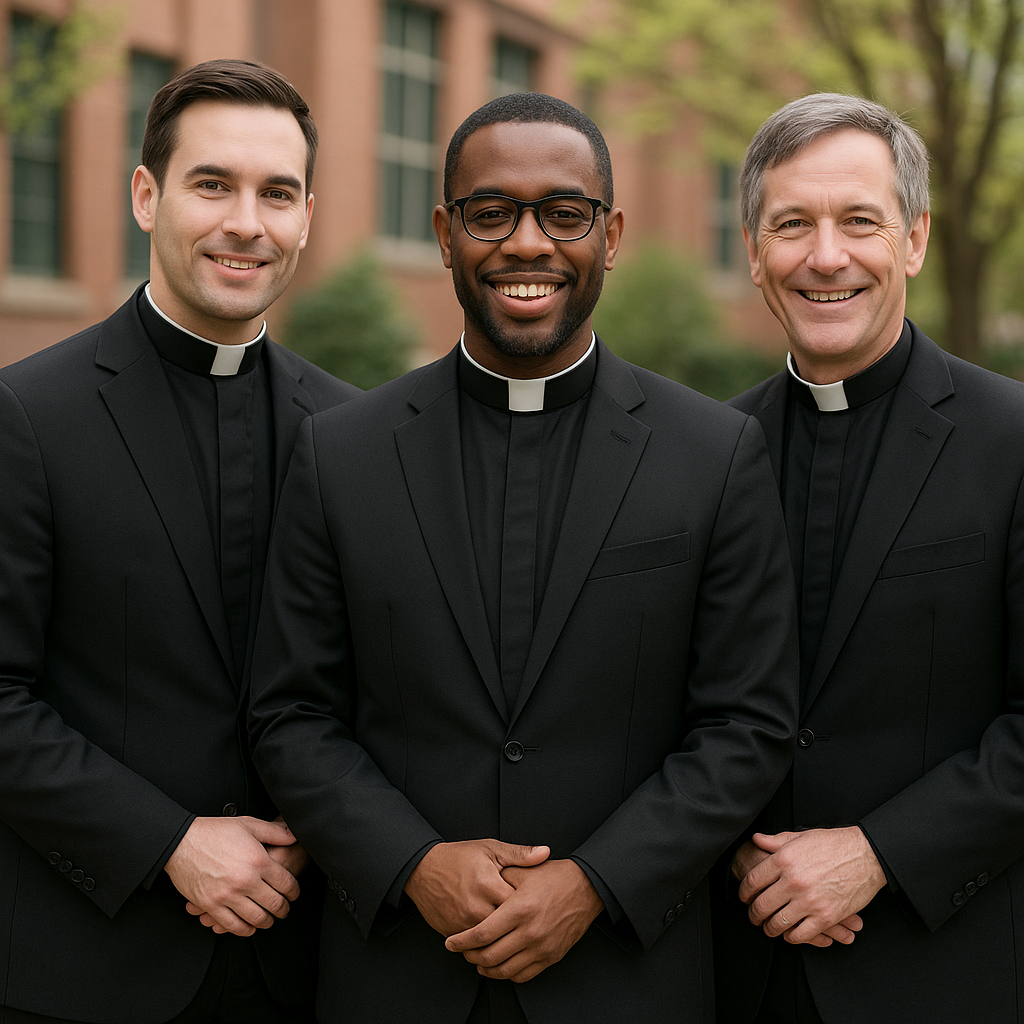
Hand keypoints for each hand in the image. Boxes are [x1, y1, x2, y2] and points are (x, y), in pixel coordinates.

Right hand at [167, 816, 300, 936]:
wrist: (182, 842)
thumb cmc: (214, 832)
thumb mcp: (249, 825)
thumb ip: (276, 832)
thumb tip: (294, 835)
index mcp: (258, 860)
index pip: (286, 884)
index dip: (294, 892)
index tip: (294, 894)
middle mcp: (245, 880)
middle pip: (274, 904)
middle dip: (283, 909)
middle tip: (284, 909)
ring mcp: (227, 895)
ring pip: (256, 919)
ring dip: (266, 922)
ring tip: (268, 918)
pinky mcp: (211, 905)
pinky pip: (232, 926)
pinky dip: (244, 929)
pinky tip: (248, 926)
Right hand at [405, 839, 549, 936]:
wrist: (423, 868)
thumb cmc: (459, 857)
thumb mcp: (490, 849)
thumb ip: (519, 854)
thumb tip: (545, 853)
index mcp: (488, 884)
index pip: (519, 904)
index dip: (531, 906)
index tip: (538, 906)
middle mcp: (476, 906)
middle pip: (507, 927)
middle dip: (519, 927)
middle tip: (530, 925)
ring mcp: (463, 922)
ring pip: (491, 941)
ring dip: (503, 940)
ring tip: (515, 936)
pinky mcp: (452, 932)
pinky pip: (474, 946)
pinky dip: (485, 945)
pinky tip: (496, 941)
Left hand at [445, 858, 603, 982]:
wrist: (586, 888)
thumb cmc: (553, 876)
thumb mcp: (524, 870)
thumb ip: (499, 879)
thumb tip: (477, 888)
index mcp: (520, 908)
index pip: (483, 933)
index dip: (462, 941)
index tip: (450, 943)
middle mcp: (530, 931)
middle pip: (490, 956)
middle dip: (470, 956)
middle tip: (462, 951)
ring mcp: (542, 947)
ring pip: (505, 970)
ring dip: (486, 969)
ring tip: (477, 961)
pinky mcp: (551, 956)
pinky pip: (524, 975)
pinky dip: (507, 975)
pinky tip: (499, 966)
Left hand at [738, 828, 882, 946]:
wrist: (866, 855)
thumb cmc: (834, 844)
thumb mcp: (801, 836)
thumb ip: (775, 840)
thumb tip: (756, 839)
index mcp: (783, 859)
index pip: (752, 881)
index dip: (744, 892)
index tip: (744, 897)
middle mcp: (793, 881)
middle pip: (761, 905)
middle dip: (753, 914)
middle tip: (753, 916)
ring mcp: (809, 901)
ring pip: (778, 923)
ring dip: (769, 928)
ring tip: (768, 927)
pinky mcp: (825, 917)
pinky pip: (800, 935)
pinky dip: (791, 937)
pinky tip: (789, 934)